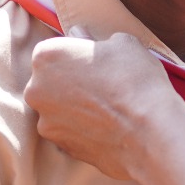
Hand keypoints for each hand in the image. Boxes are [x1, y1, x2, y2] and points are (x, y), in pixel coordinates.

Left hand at [25, 33, 184, 180]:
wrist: (149, 133)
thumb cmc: (135, 80)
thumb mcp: (121, 43)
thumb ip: (92, 39)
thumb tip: (79, 36)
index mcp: (45, 56)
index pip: (54, 50)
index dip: (76, 55)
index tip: (96, 62)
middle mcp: (36, 90)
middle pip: (50, 82)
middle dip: (70, 83)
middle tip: (103, 85)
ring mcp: (46, 122)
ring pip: (59, 110)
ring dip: (76, 108)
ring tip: (108, 109)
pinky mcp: (62, 147)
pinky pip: (70, 132)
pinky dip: (84, 129)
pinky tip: (108, 127)